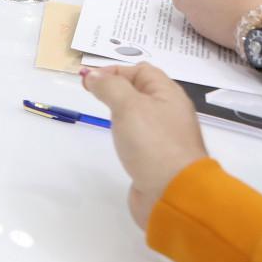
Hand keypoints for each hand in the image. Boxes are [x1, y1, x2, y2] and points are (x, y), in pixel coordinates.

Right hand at [80, 63, 207, 229]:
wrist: (172, 191)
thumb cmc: (152, 143)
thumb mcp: (127, 106)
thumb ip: (109, 86)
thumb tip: (93, 75)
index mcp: (168, 94)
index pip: (141, 71)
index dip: (115, 71)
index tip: (89, 82)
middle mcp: (170, 111)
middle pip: (141, 90)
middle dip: (116, 88)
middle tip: (93, 96)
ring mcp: (165, 135)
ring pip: (140, 113)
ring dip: (121, 110)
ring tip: (104, 116)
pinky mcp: (158, 156)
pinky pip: (140, 135)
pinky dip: (126, 131)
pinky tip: (118, 139)